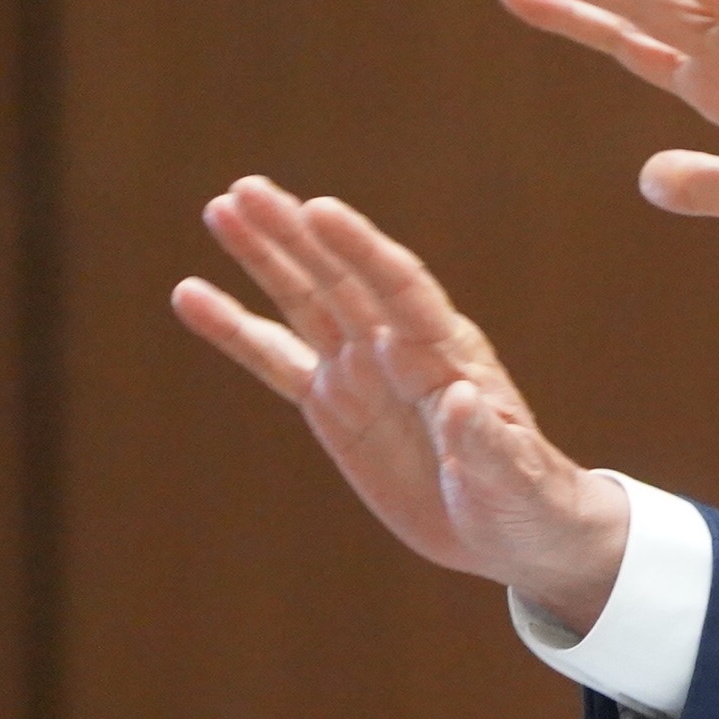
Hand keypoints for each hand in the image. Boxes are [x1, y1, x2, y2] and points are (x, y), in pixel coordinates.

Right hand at [171, 177, 630, 631]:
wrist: (514, 530)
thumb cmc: (528, 501)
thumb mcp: (515, 481)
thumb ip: (488, 445)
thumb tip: (464, 401)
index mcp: (449, 356)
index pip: (400, 287)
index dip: (361, 249)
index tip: (319, 209)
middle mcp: (400, 349)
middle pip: (342, 279)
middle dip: (296, 234)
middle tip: (245, 188)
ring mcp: (362, 371)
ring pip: (305, 302)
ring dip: (264, 257)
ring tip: (220, 208)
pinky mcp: (333, 404)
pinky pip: (275, 360)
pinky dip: (234, 329)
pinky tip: (190, 293)